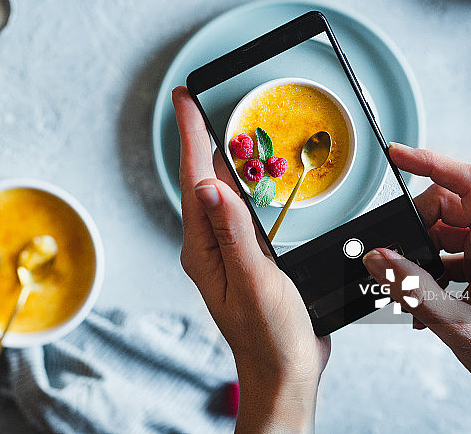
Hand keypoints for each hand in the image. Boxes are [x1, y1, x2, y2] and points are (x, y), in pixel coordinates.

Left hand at [172, 86, 328, 433]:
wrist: (285, 373)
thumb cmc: (269, 336)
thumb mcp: (253, 280)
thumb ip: (233, 232)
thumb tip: (208, 185)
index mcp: (204, 247)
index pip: (194, 178)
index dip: (191, 133)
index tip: (184, 98)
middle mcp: (211, 245)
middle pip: (204, 179)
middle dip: (203, 138)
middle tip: (202, 102)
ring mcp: (229, 252)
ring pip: (222, 194)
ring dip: (224, 160)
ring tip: (226, 129)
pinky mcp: (249, 258)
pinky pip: (242, 212)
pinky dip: (246, 187)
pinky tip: (255, 180)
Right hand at [363, 143, 470, 432]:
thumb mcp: (456, 325)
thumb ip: (411, 286)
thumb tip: (376, 257)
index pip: (470, 182)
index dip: (429, 162)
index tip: (397, 154)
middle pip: (453, 204)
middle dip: (419, 227)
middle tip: (399, 260)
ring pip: (453, 225)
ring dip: (427, 250)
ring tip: (416, 289)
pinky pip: (461, 245)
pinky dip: (439, 264)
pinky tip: (429, 295)